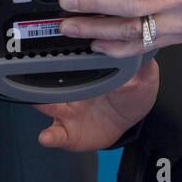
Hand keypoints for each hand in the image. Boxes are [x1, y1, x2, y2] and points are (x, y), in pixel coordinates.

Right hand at [34, 58, 159, 151]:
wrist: (124, 123)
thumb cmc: (131, 94)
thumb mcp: (144, 77)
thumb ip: (142, 66)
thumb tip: (139, 57)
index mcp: (89, 71)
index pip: (74, 58)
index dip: (65, 52)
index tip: (59, 44)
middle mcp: (73, 88)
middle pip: (53, 79)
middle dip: (44, 74)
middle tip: (36, 70)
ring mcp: (68, 110)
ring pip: (49, 105)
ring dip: (42, 103)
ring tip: (38, 102)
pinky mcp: (67, 133)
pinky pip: (56, 134)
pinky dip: (49, 136)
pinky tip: (46, 137)